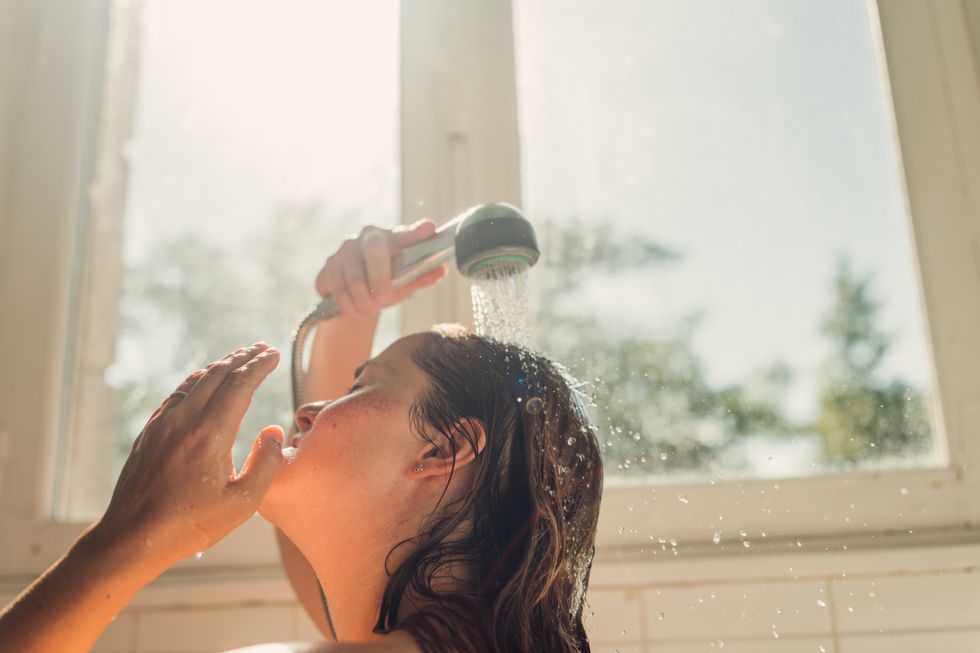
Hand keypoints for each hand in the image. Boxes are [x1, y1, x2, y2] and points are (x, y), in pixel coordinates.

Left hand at [94, 343, 284, 567]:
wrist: (131, 536)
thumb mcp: (243, 504)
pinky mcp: (150, 432)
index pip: (240, 384)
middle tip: (262, 349)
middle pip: (218, 374)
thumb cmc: (190, 524)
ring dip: (220, 365)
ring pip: (195, 380)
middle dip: (243, 358)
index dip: (259, 365)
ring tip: (237, 359)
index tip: (274, 354)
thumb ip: (266, 464)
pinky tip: (203, 383)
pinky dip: (198, 380)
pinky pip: (177, 394)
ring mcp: (163, 423)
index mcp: (211, 434)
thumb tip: (273, 430)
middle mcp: (185, 420)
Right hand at [315, 219, 448, 316]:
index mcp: (393, 238)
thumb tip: (441, 270)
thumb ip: (421, 276)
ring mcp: (346, 249)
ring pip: (353, 275)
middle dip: (379, 278)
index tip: (429, 228)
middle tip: (384, 298)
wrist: (356, 297)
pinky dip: (347, 303)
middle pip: (374, 250)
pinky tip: (354, 308)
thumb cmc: (386, 282)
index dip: (417, 232)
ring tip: (369, 309)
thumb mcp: (405, 282)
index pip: (406, 233)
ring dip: (362, 299)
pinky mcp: (329, 265)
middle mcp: (369, 237)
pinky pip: (335, 285)